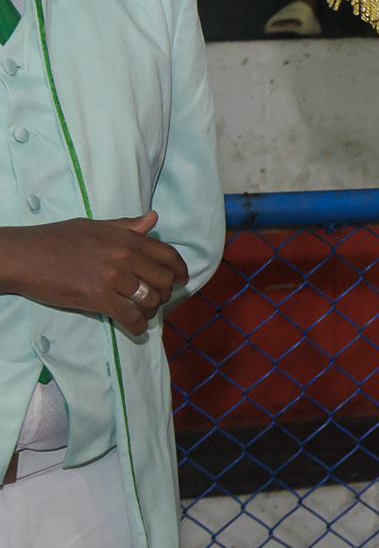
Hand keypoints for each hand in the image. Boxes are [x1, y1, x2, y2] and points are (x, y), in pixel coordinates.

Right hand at [0, 212, 186, 335]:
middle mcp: (125, 256)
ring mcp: (112, 278)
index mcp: (127, 237)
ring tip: (146, 313)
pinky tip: (137, 329)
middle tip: (160, 299)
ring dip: (151, 310)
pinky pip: (128, 316)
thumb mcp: (96, 226)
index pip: (167, 254)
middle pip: (162, 280)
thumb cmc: (57, 238)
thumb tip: (153, 218)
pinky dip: (137, 325)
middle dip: (166, 292)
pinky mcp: (97, 298)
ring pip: (149, 299)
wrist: (26, 256)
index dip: (180, 269)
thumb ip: (127, 226)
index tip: (182, 279)